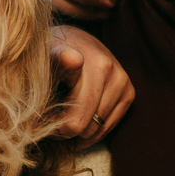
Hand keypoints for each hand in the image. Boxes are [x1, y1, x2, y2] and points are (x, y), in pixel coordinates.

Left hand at [51, 25, 134, 149]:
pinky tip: (77, 128)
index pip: (74, 101)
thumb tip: (74, 60)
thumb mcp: (45, 56)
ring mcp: (121, 81)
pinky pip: (109, 127)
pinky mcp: (129, 92)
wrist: (75, 40)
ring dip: (77, 135)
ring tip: (61, 124)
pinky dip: (92, 133)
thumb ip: (54, 60)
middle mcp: (107, 68)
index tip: (46, 121)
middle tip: (49, 126)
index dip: (58, 121)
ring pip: (97, 128)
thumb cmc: (53, 53)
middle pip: (84, 123)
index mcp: (84, 59)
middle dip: (63, 132)